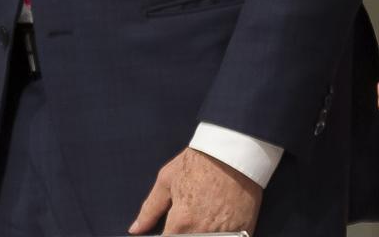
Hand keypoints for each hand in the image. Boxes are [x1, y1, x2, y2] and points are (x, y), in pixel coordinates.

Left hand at [129, 147, 261, 235]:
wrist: (232, 152)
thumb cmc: (197, 163)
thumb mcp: (167, 180)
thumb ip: (150, 209)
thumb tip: (135, 230)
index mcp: (181, 223)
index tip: (167, 230)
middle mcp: (202, 234)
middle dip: (181, 235)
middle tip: (184, 220)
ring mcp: (224, 236)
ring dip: (199, 234)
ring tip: (199, 219)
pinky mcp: (243, 233)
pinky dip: (219, 235)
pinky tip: (215, 224)